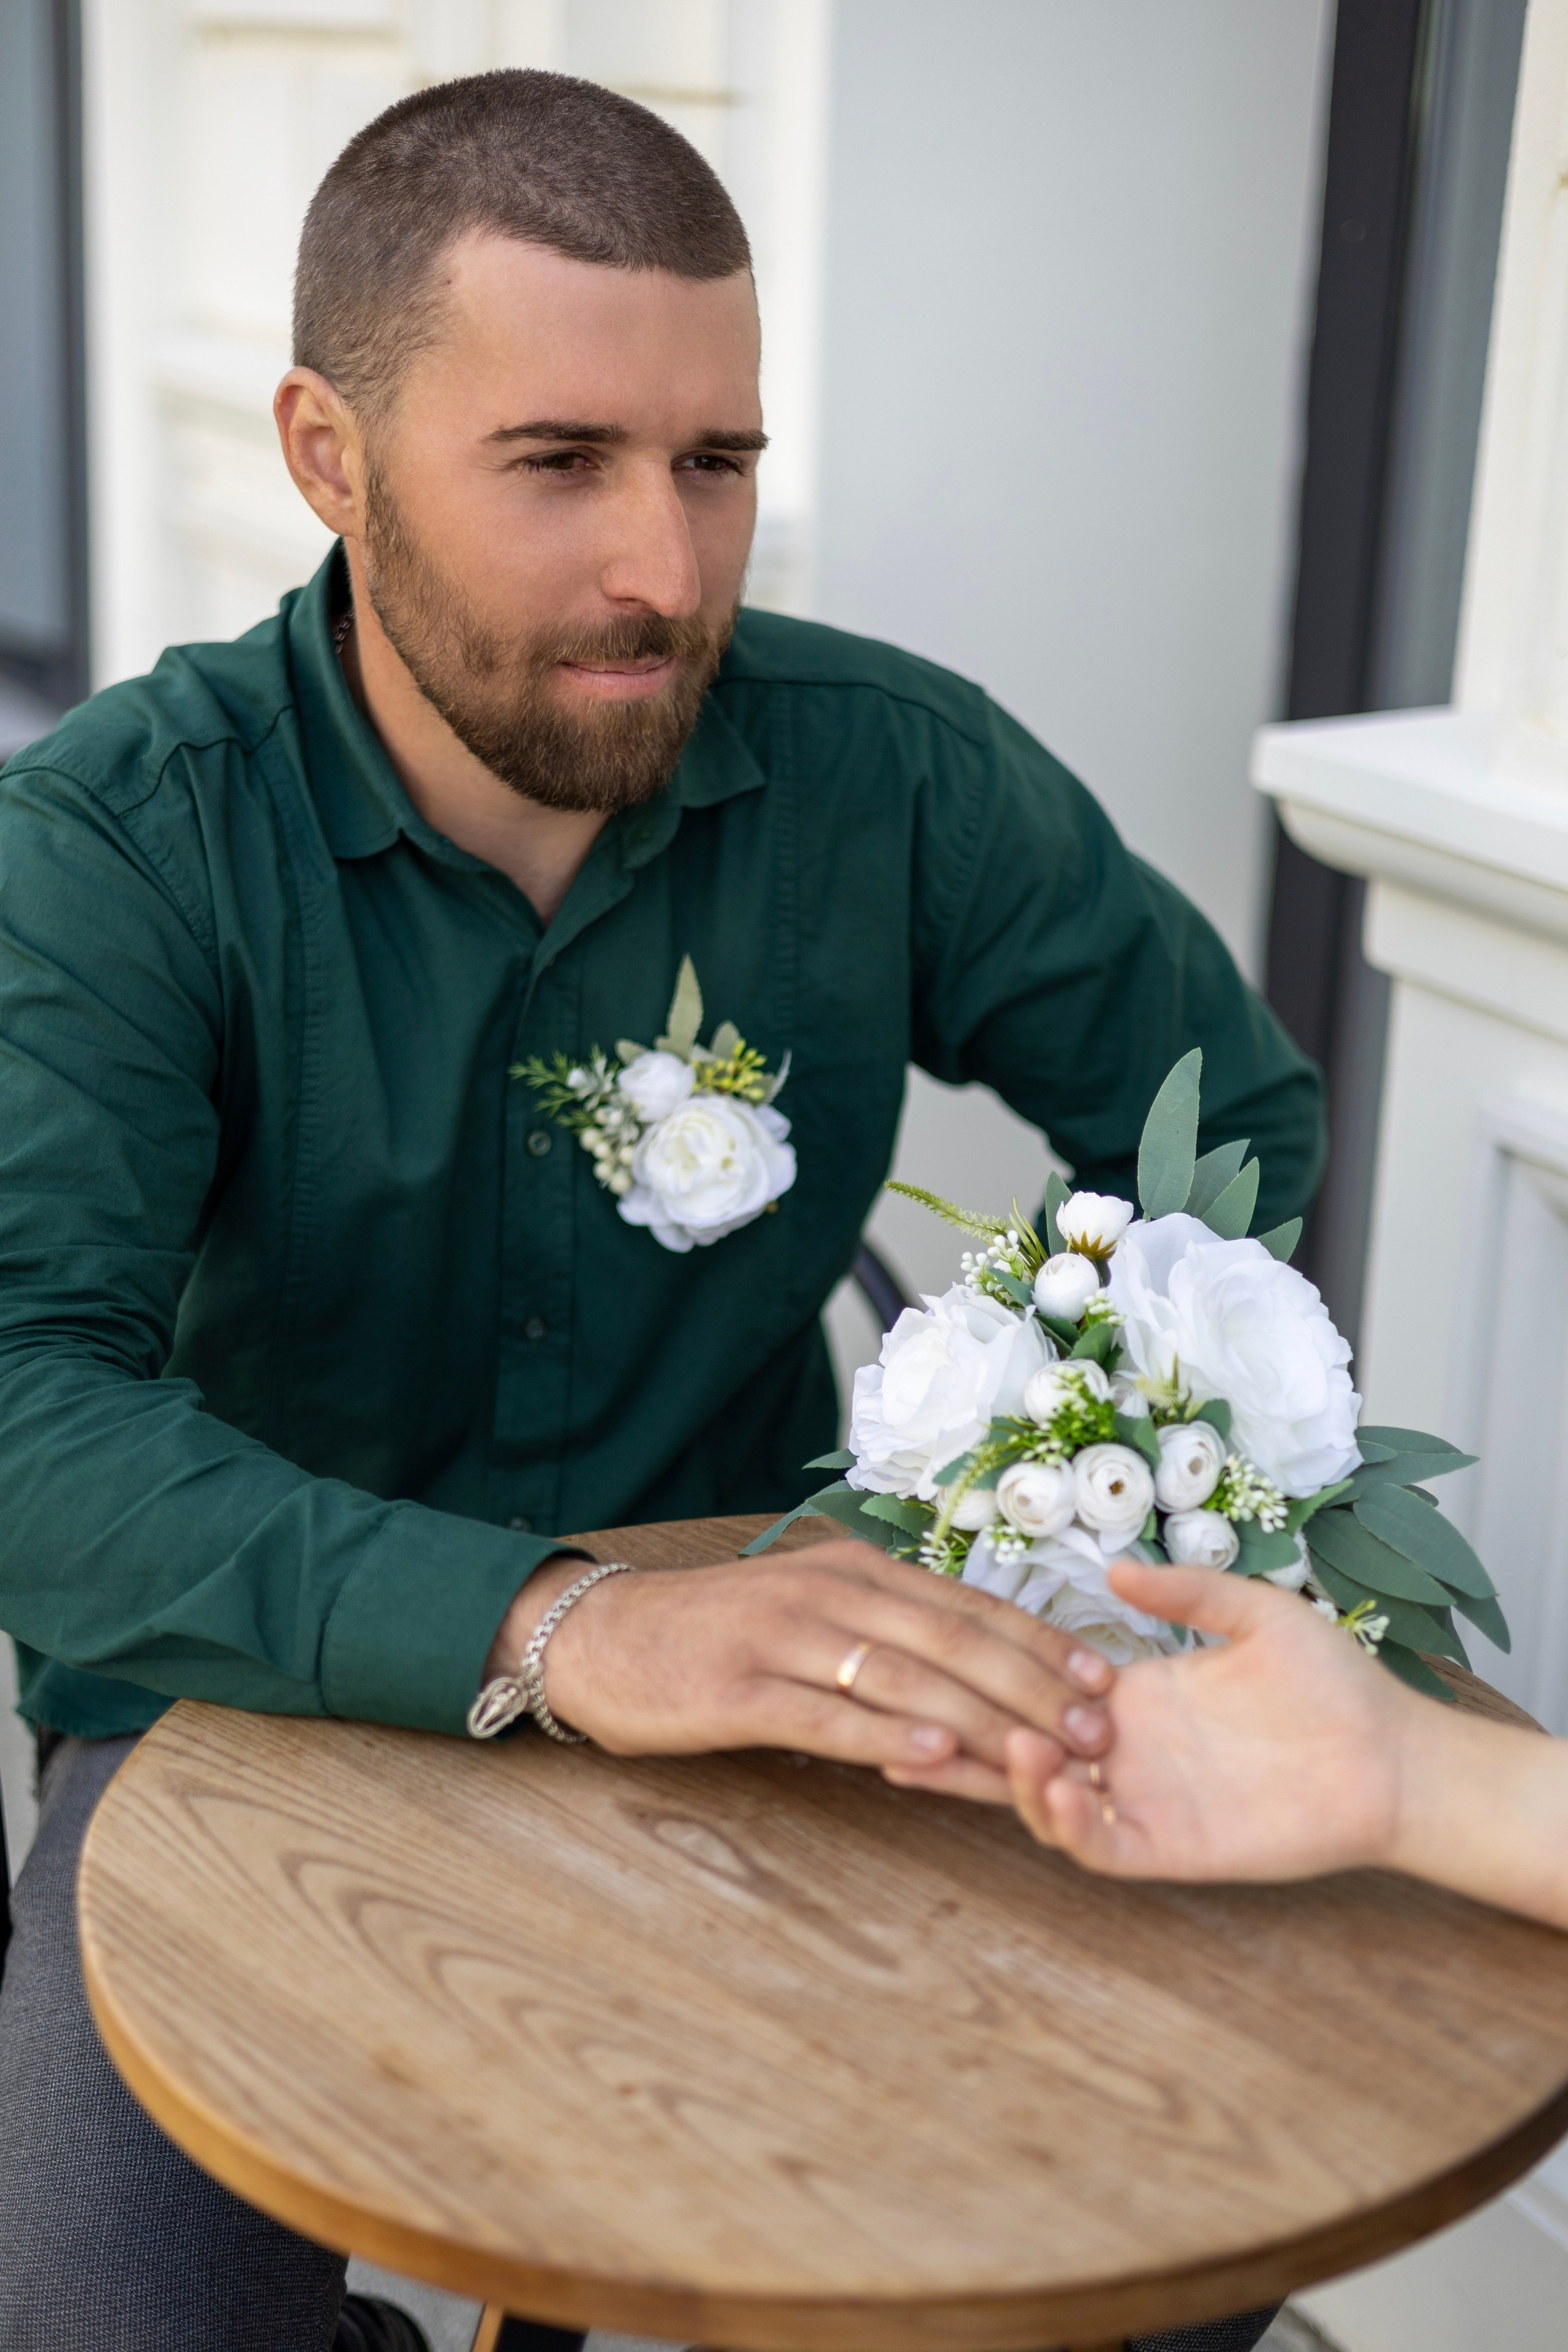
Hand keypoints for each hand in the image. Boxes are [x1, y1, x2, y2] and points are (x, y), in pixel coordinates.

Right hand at [489, 1540, 1114, 1800]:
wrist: (600, 1636)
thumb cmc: (715, 1633)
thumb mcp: (808, 1608)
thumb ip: (882, 1629)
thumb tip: (974, 1668)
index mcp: (851, 1570)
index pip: (966, 1605)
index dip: (1041, 1642)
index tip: (1103, 1679)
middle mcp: (827, 1592)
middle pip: (951, 1639)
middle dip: (1034, 1685)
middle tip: (1098, 1729)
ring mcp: (782, 1639)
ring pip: (902, 1677)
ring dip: (983, 1717)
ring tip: (1045, 1752)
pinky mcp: (739, 1691)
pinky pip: (826, 1715)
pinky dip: (885, 1736)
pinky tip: (935, 1758)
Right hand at [1006, 1561, 1412, 1877]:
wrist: (1391, 1754)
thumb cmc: (1332, 1680)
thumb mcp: (1256, 1613)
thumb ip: (1189, 1592)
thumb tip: (1116, 1568)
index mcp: (1137, 1694)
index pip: (1045, 1688)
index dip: (1004, 1676)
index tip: (971, 1655)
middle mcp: (1128, 1749)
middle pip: (1029, 1748)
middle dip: (982, 1734)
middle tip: (945, 1712)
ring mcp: (1144, 1800)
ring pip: (1050, 1803)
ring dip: (1018, 1781)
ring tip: (1015, 1743)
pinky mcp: (1170, 1846)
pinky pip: (1101, 1846)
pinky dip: (1069, 1825)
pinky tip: (1061, 1788)